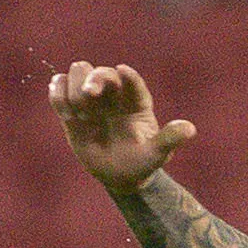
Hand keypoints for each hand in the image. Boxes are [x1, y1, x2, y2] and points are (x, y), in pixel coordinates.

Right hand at [48, 60, 195, 192]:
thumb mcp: (157, 155)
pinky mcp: (72, 108)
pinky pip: (58, 89)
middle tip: (88, 97)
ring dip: (74, 88)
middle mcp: (114, 95)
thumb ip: (169, 140)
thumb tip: (190, 129)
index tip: (122, 72)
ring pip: (78, 72)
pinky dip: (57, 93)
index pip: (132, 80)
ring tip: (80, 115)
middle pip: (101, 71)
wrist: (119, 176)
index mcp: (137, 102)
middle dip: (93, 78)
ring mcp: (92, 100)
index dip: (127, 75)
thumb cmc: (141, 163)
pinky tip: (66, 113)